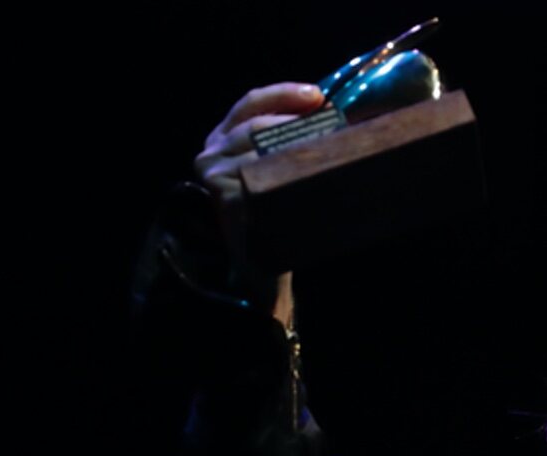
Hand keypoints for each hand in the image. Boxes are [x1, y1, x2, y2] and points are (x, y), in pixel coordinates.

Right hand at [193, 82, 327, 270]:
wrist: (259, 269)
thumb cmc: (273, 216)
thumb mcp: (273, 171)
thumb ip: (284, 142)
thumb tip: (329, 111)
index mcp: (220, 140)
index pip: (250, 103)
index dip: (283, 94)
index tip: (318, 96)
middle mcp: (210, 155)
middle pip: (259, 124)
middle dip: (299, 123)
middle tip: (336, 125)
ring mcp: (215, 177)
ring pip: (263, 148)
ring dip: (301, 146)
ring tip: (332, 149)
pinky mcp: (226, 200)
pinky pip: (264, 176)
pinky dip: (292, 173)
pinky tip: (315, 176)